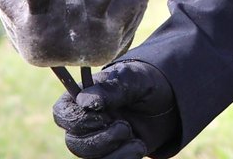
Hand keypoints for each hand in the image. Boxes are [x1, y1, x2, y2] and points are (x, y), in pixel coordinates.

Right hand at [52, 60, 181, 158]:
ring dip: (114, 153)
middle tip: (126, 127)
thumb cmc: (147, 84)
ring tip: (137, 140)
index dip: (77, 121)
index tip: (104, 116)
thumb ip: (111, 89)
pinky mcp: (111, 154)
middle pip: (74, 143)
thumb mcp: (134, 80)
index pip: (62, 115)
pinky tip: (139, 146)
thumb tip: (85, 100)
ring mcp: (97, 140)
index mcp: (83, 98)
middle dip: (101, 140)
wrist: (170, 104)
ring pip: (90, 158)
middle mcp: (85, 121)